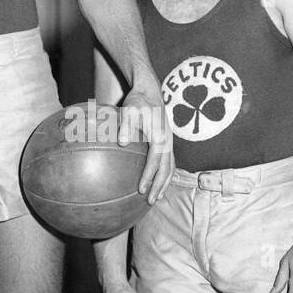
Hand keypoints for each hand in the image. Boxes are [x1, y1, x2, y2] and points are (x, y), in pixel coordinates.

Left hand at [117, 86, 173, 202]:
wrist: (149, 91)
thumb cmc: (137, 101)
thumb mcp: (129, 110)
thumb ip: (126, 125)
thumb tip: (122, 142)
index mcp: (159, 137)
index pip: (155, 162)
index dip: (148, 177)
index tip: (140, 190)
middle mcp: (167, 142)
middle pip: (166, 169)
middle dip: (159, 186)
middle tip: (149, 201)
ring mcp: (169, 142)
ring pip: (170, 167)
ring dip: (164, 183)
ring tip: (156, 197)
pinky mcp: (167, 141)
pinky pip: (170, 162)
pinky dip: (166, 175)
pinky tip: (159, 182)